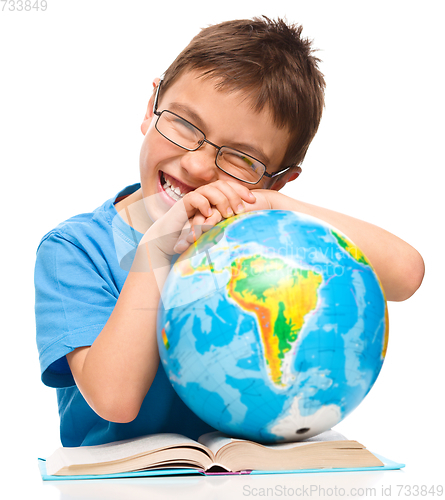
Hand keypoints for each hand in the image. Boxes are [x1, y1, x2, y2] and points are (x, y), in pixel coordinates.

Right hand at [140, 180, 258, 257]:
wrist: (167, 240)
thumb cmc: (192, 236)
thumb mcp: (214, 229)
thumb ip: (226, 224)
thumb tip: (248, 225)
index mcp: (212, 198)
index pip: (229, 186)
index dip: (242, 191)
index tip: (254, 201)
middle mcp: (203, 195)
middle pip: (221, 185)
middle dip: (234, 195)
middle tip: (242, 210)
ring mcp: (193, 199)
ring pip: (210, 189)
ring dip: (221, 200)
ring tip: (228, 214)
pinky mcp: (182, 205)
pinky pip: (194, 198)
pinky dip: (203, 204)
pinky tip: (209, 214)